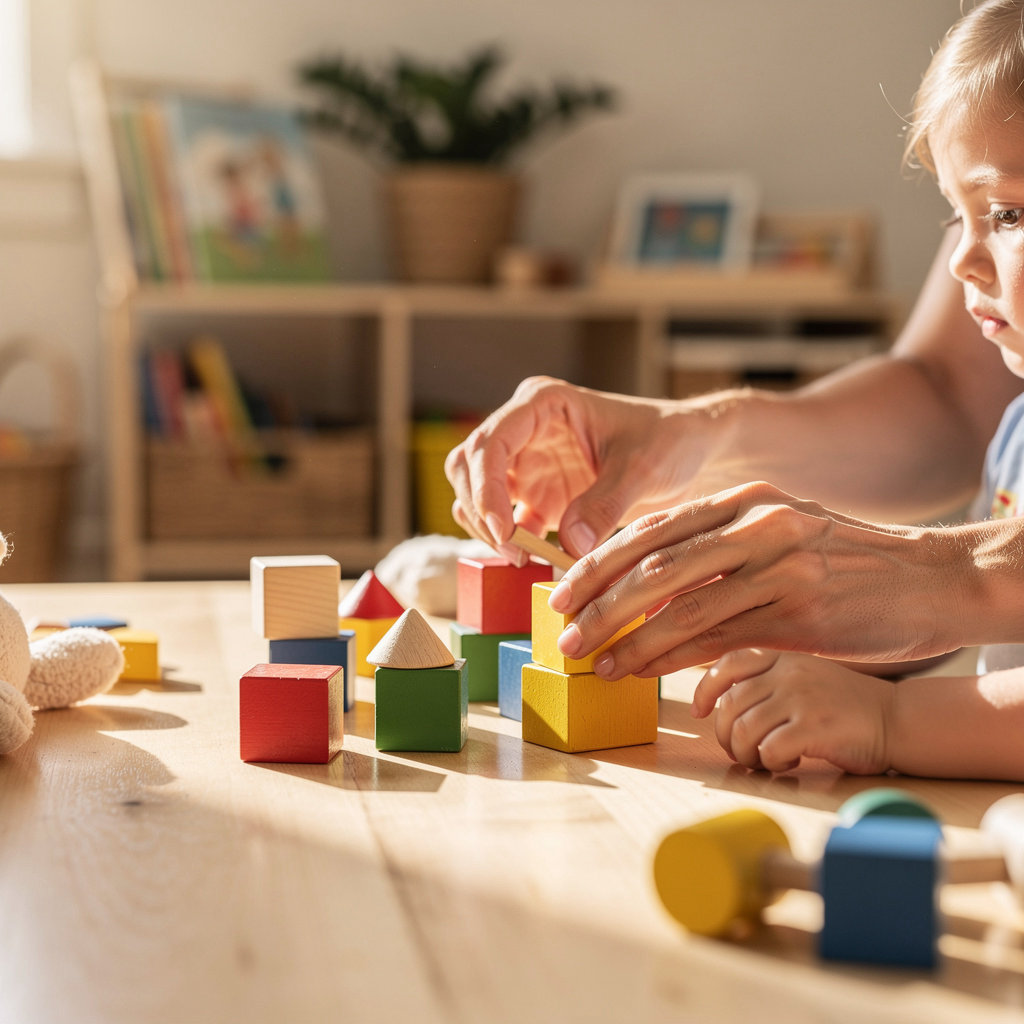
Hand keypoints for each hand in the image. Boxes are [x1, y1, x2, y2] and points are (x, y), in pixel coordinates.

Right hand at [444, 376, 701, 562]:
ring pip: (475, 494)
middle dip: (480, 509)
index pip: (492, 441)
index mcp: (543, 403)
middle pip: (469, 466)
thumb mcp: (642, 468)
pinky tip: (532, 562)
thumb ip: (605, 504)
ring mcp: (526, 463)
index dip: (487, 486)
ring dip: (486, 527)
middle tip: (512, 551)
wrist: (688, 453)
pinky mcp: (535, 496)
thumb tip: (570, 545)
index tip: (503, 529)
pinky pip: (502, 521)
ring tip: (523, 559)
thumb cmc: (668, 440)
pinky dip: (507, 543)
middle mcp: (525, 430)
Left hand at [551, 480, 969, 676]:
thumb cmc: (850, 563)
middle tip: (563, 630)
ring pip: (678, 603)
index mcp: (746, 499)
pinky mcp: (797, 611)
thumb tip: (652, 581)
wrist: (935, 580)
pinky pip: (715, 636)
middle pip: (654, 563)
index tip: (564, 590)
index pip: (652, 528)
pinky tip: (638, 670)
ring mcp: (778, 565)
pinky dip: (668, 655)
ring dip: (625, 637)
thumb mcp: (784, 532)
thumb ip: (722, 547)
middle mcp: (757, 523)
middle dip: (597, 600)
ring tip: (590, 659)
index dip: (600, 561)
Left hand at [691, 648, 895, 773]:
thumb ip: (768, 682)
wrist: (898, 720)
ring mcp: (802, 698)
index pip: (729, 662)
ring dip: (745, 753)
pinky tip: (788, 762)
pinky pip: (769, 749)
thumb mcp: (805, 678)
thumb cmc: (845, 706)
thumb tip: (721, 707)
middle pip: (730, 705)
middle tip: (740, 751)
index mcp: (783, 657)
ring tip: (763, 760)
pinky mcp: (815, 727)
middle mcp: (789, 672)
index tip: (699, 711)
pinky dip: (770, 763)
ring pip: (743, 729)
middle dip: (725, 735)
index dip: (706, 689)